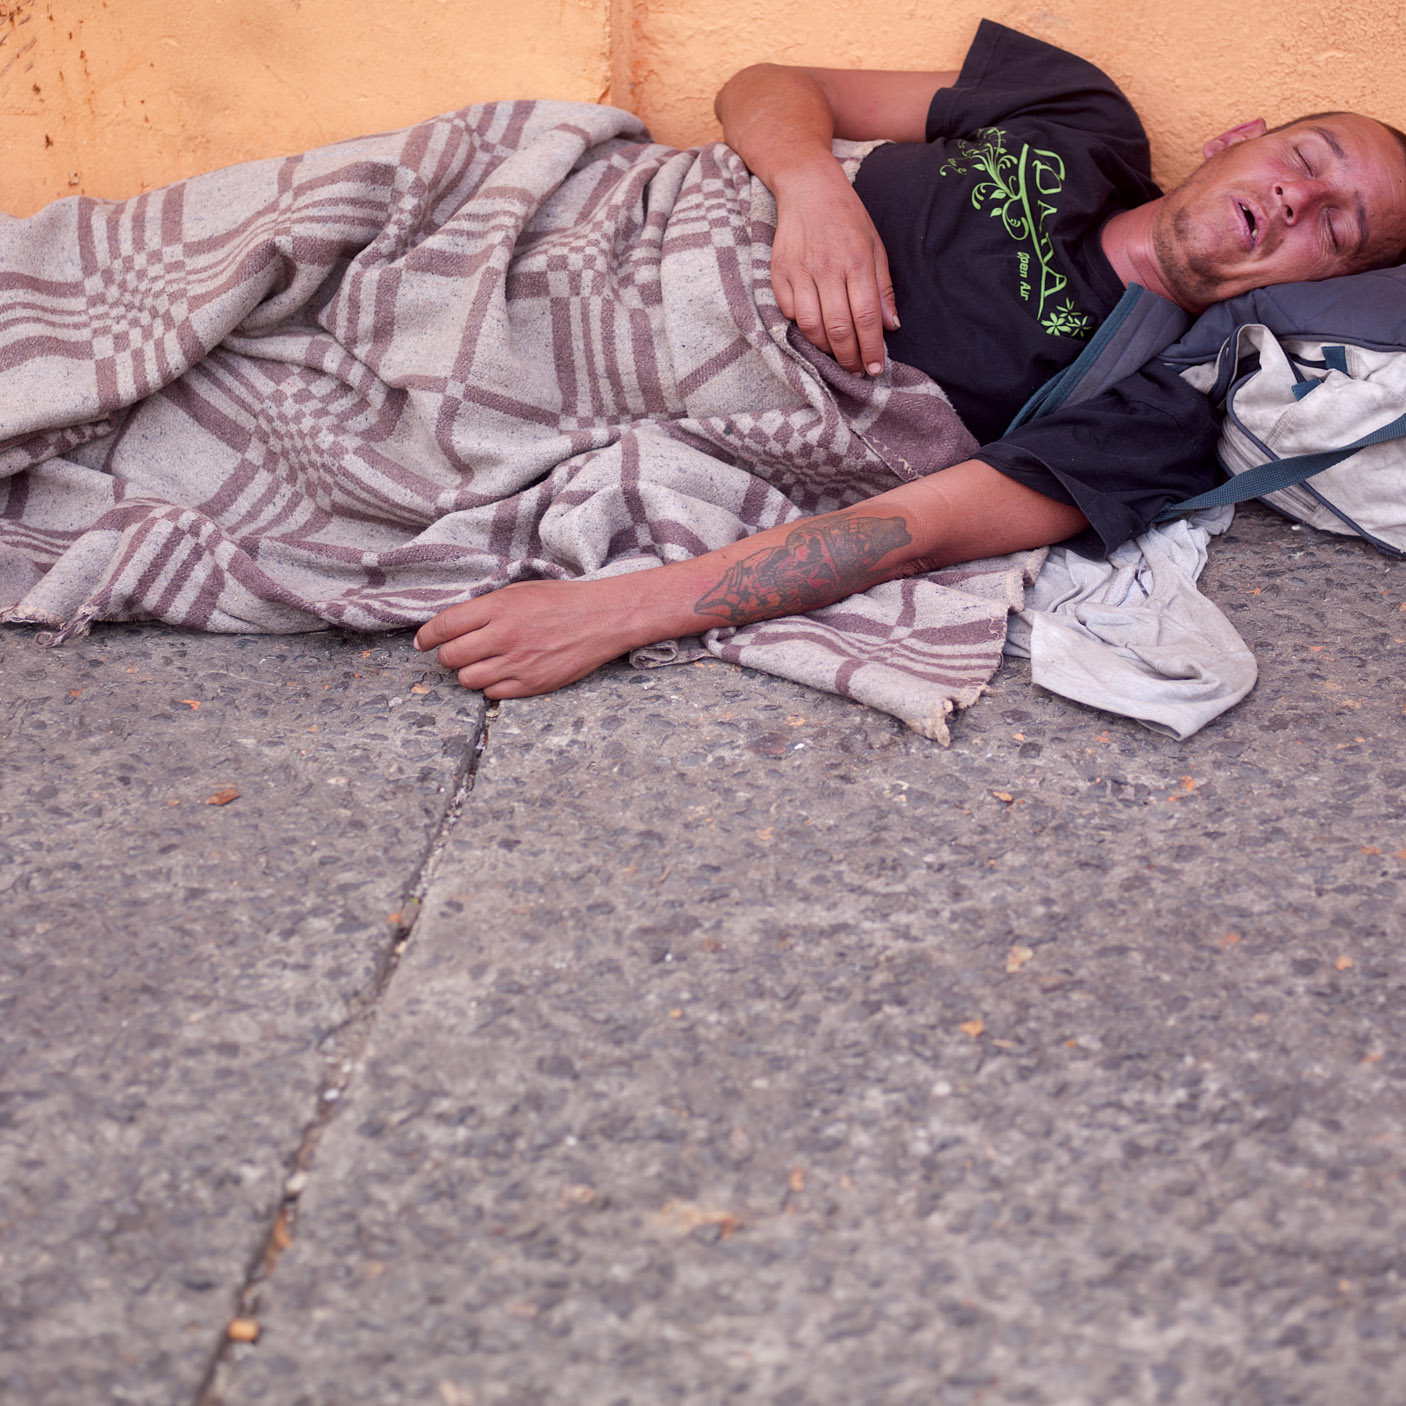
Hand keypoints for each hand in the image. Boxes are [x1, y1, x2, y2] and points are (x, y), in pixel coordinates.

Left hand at [414, 577, 639, 697]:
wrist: (602, 618)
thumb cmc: (561, 601)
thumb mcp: (519, 590)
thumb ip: (486, 607)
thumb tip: (453, 624)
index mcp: (498, 607)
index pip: (445, 626)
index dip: (427, 636)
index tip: (422, 642)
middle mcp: (503, 636)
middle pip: (451, 657)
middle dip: (447, 656)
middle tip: (455, 653)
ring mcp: (517, 663)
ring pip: (467, 679)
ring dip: (467, 673)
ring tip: (480, 664)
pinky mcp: (531, 683)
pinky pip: (492, 693)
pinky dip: (490, 686)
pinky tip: (500, 674)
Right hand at [770, 164, 898, 376]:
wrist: (808, 188)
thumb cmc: (847, 218)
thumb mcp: (875, 245)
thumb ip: (883, 287)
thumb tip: (891, 325)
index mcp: (858, 261)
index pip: (866, 317)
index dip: (871, 349)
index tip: (875, 368)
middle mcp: (828, 268)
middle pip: (839, 328)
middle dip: (849, 357)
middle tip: (856, 369)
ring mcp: (800, 271)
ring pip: (811, 326)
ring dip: (825, 348)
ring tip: (836, 353)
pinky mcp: (779, 273)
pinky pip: (790, 313)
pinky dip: (802, 327)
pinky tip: (814, 328)